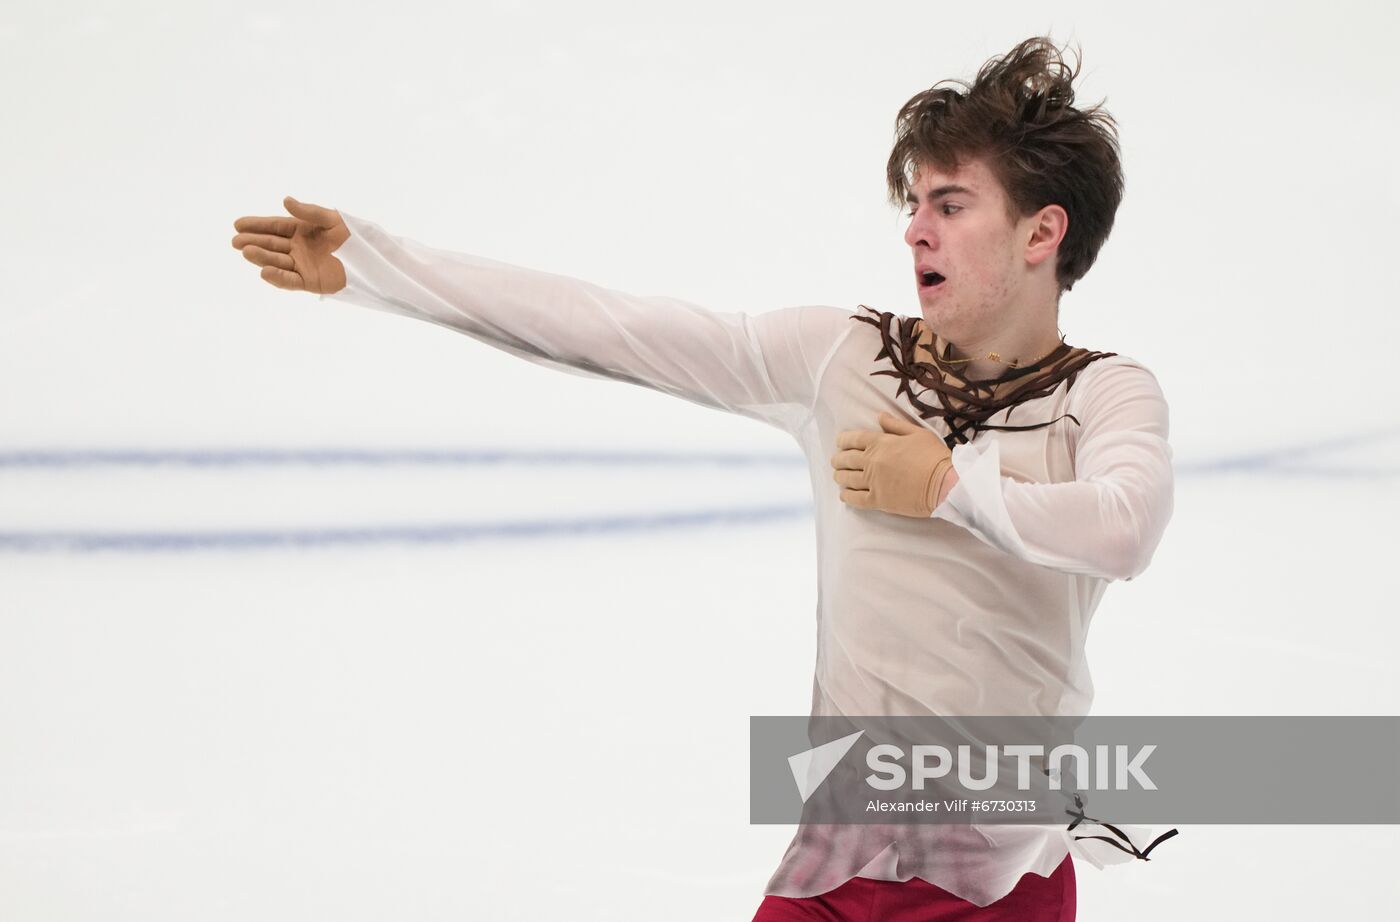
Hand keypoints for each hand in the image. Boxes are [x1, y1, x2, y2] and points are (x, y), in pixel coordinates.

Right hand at [231, 196, 349, 293]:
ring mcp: (303, 266)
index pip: (275, 227)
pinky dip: (278, 278)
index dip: (257, 225)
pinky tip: (264, 271)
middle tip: (235, 241)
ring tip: (246, 251)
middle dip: (253, 242)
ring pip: (278, 262)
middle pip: (272, 244)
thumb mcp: (332, 219)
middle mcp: (299, 249)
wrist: (373, 259)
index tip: (238, 224)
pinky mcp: (311, 283)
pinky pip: (291, 281)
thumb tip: (285, 201)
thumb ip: (309, 212)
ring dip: (261, 257)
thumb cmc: (354, 236)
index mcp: (302, 231)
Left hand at [830, 411, 955, 516]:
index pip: (853, 439)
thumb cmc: (934, 456)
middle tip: (836, 461)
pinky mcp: (878, 501)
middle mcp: (872, 461)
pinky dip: (846, 496)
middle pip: (845, 459)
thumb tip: (880, 416)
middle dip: (838, 459)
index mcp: (880, 443)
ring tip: (838, 476)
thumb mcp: (918, 433)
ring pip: (846, 479)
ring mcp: (873, 482)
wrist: (945, 484)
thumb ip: (895, 425)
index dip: (843, 440)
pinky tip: (844, 494)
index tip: (840, 443)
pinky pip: (855, 499)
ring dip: (839, 476)